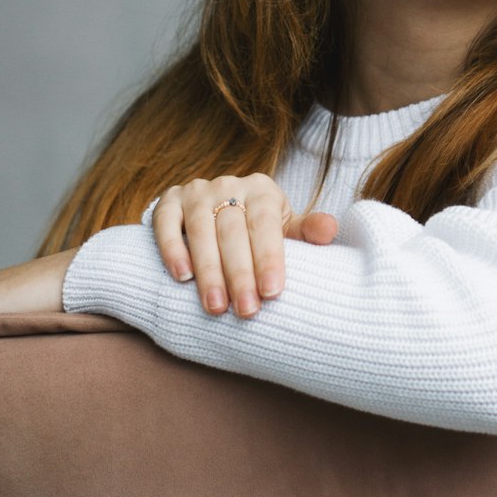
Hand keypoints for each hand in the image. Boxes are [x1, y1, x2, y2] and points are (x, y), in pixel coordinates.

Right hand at [152, 174, 337, 318]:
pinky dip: (172, 248)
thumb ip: (306, 231)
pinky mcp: (168, 201)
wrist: (215, 209)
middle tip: (246, 311)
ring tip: (216, 306)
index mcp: (261, 190)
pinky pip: (166, 222)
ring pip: (201, 229)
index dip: (269, 258)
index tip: (273, 292)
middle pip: (233, 230)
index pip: (266, 224)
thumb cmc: (258, 229)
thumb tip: (330, 229)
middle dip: (240, 273)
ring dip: (208, 270)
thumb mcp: (285, 228)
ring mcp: (196, 191)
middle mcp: (228, 185)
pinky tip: (181, 276)